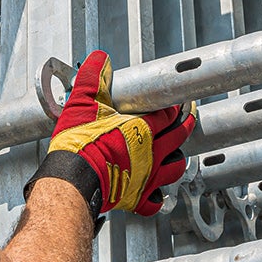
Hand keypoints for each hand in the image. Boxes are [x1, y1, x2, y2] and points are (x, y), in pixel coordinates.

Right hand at [26, 51, 194, 218]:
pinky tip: (156, 193)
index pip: (168, 114)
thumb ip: (93, 77)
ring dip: (177, 159)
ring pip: (175, 168)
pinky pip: (154, 203)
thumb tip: (100, 58)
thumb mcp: (83, 101)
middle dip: (186, 124)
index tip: (176, 100)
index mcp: (142, 129)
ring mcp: (146, 178)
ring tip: (175, 152)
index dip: (174, 106)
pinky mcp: (135, 198)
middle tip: (188, 116)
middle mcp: (151, 154)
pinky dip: (157, 198)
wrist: (73, 178)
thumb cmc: (79, 143)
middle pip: (179, 137)